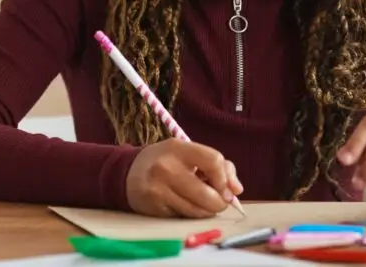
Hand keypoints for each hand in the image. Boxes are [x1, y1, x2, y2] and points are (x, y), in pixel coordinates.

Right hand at [125, 139, 242, 217]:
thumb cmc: (166, 162)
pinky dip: (191, 215)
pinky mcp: (154, 207)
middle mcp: (166, 167)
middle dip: (220, 203)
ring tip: (203, 204)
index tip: (226, 187)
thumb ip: (217, 166)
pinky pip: (184, 217)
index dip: (225, 178)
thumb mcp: (188, 154)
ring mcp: (158, 188)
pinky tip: (184, 206)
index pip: (213, 160)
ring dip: (207, 211)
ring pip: (197, 210)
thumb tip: (237, 190)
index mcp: (178, 148)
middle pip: (208, 194)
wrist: (128, 173)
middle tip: (218, 202)